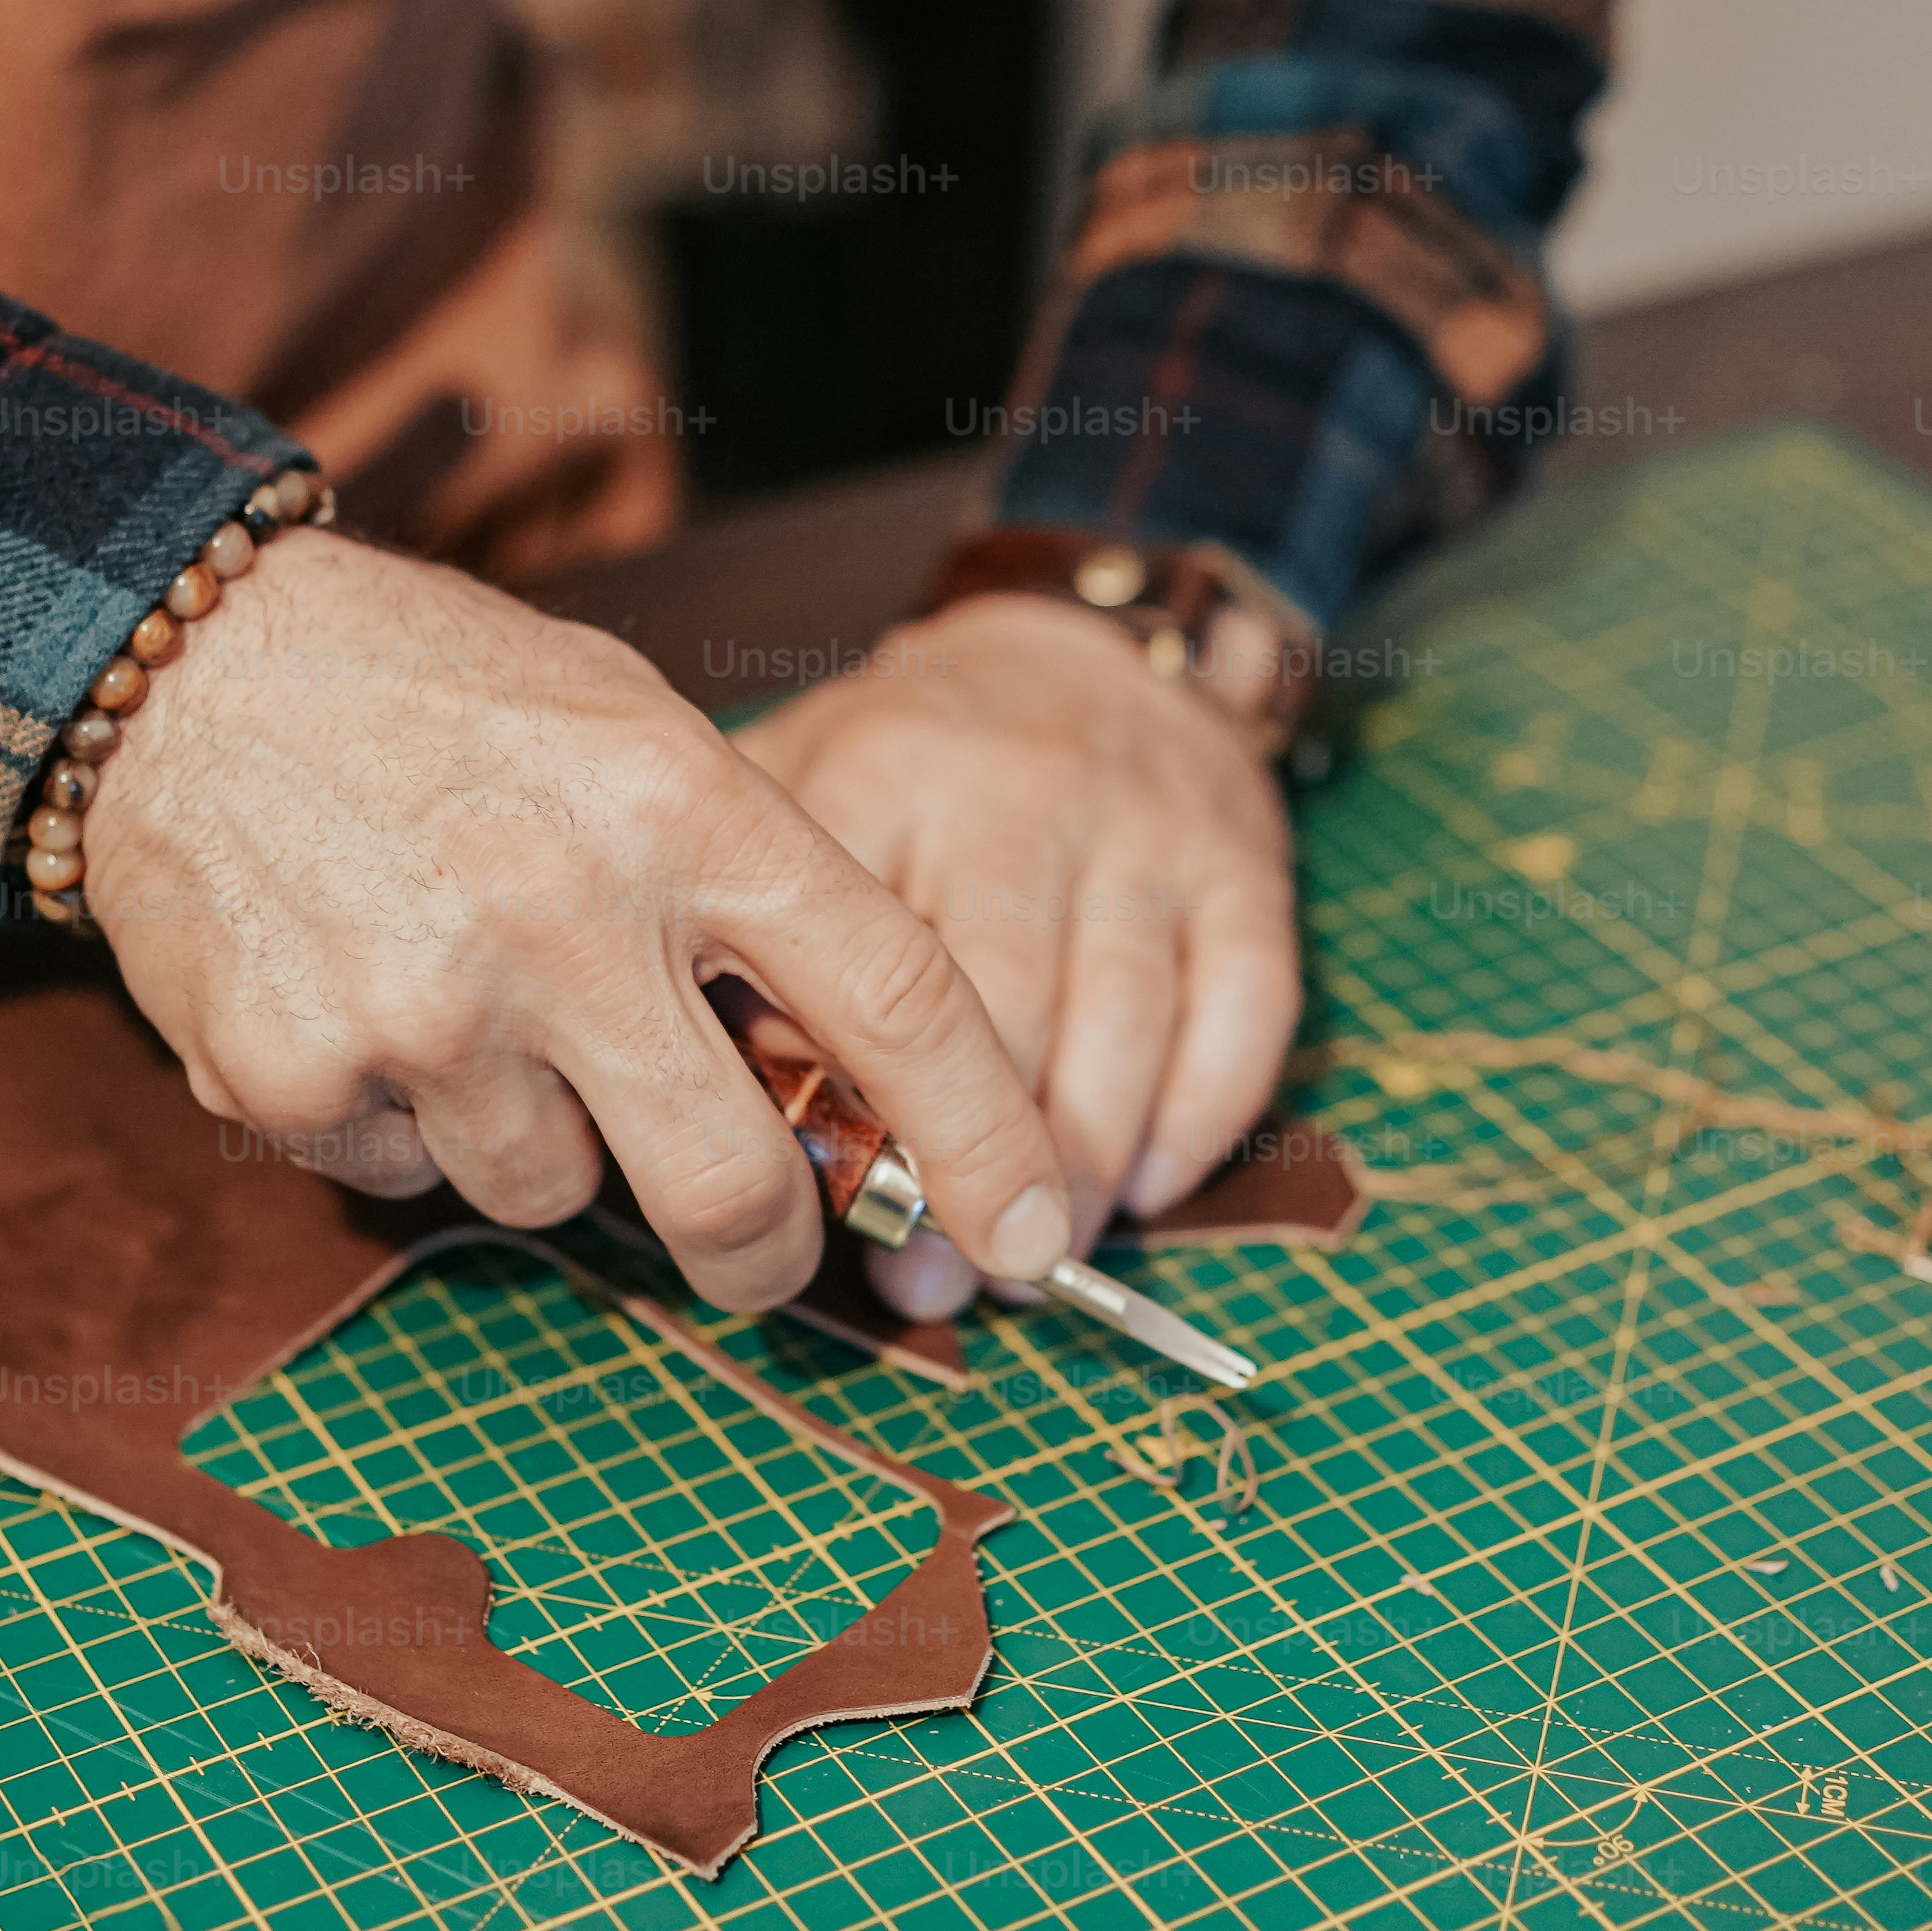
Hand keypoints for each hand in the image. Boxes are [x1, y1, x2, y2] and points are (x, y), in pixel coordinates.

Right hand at [83, 527, 1077, 1310]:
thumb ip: (750, 891)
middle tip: (756, 1243)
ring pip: (553, 1193)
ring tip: (477, 1005)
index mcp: (684, 809)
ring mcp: (424, 1010)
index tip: (1034, 1237)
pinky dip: (405, 1123)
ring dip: (545, 1138)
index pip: (895, 1000)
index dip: (984, 1142)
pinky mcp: (299, 1078)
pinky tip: (367, 1002)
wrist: (183, 668)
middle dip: (764, 1250)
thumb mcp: (637, 734)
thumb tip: (857, 1081)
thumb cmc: (442, 703)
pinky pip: (406, 1178)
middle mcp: (564, 917)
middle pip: (733, 1188)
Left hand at [734, 591, 1300, 1322]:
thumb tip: (687, 1092)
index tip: (827, 1217)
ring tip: (1025, 1270)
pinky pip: (1240, 1019)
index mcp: (881, 778)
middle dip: (968, 1176)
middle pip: (999, 1018)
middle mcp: (1017, 799)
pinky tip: (1143, 1192)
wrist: (1079, 646)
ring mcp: (1143, 834)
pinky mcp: (1243, 867)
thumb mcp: (794, 788)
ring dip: (1079, 1178)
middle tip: (933, 1284)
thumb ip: (738, 916)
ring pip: (1121, 1035)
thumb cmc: (908, 763)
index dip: (849, 1112)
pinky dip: (1194, 1125)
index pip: (859, 968)